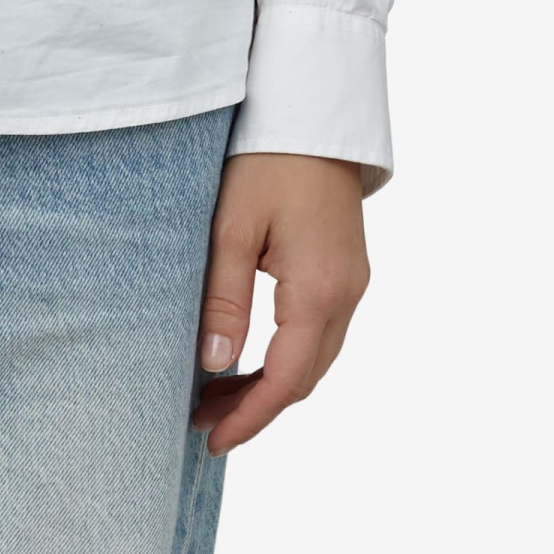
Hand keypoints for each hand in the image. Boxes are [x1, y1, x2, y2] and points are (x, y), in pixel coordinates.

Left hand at [192, 152, 369, 454]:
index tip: (212, 441)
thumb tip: (216, 365)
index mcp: (320, 290)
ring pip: (315, 357)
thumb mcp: (231, 228)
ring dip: (271, 383)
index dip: (250, 418)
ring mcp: (352, 281)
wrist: (311, 112)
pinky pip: (320, 331)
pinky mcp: (345, 268)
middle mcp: (347, 293)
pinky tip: (250, 356)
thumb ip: (224, 299)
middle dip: (257, 407)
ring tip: (216, 395)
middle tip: (202, 421)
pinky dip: (286, 356)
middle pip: (306, 377)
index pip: (287, 380)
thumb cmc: (266, 161)